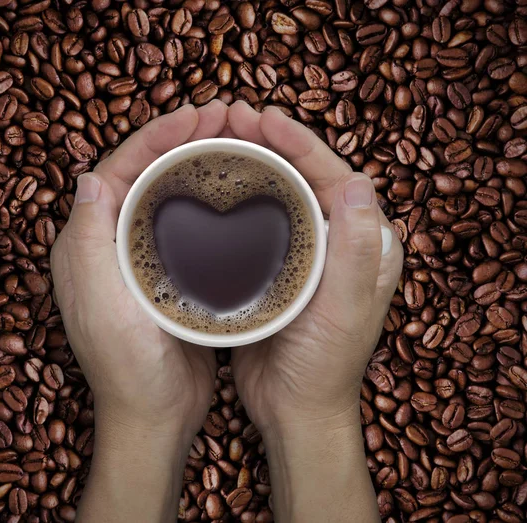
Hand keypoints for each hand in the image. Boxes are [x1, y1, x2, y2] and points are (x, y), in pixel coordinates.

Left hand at [50, 101, 228, 521]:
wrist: (154, 416)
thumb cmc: (126, 367)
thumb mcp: (101, 303)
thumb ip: (87, 240)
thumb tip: (88, 177)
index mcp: (88, 244)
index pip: (118, 170)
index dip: (155, 137)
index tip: (197, 116)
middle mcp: (111, 245)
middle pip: (145, 175)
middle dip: (181, 141)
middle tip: (224, 120)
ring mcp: (143, 259)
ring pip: (169, 196)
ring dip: (197, 165)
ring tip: (234, 143)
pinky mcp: (172, 275)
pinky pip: (187, 225)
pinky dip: (208, 202)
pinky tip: (235, 193)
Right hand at [226, 102, 403, 521]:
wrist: (297, 407)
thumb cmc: (325, 365)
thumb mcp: (346, 310)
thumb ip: (358, 250)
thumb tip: (359, 181)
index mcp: (364, 244)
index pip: (334, 175)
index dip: (300, 142)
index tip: (263, 118)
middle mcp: (338, 242)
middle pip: (305, 177)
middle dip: (272, 144)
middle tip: (231, 120)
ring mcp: (306, 254)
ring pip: (280, 195)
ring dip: (254, 165)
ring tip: (219, 142)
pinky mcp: (277, 269)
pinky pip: (260, 223)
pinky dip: (240, 201)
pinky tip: (214, 191)